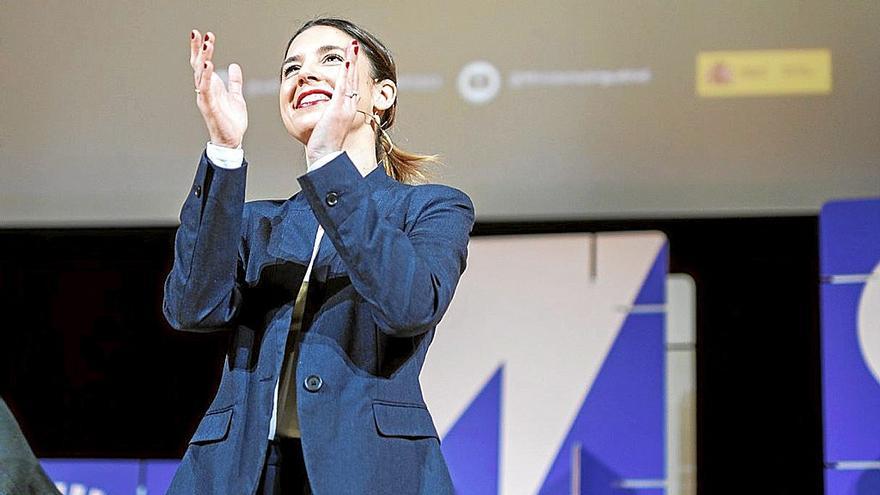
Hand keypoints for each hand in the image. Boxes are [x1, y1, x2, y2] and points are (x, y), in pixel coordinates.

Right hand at [190, 30, 247, 147]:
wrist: (231, 140)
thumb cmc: (231, 121)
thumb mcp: (236, 96)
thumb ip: (234, 82)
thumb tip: (233, 66)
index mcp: (211, 86)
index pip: (203, 63)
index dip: (201, 50)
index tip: (203, 35)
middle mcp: (205, 90)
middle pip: (198, 65)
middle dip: (199, 49)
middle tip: (200, 34)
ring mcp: (206, 97)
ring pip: (201, 74)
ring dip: (203, 58)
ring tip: (206, 45)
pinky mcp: (209, 105)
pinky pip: (206, 88)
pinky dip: (206, 76)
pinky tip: (208, 65)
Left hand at [305, 39, 360, 163]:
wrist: (325, 156)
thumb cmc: (323, 144)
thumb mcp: (325, 123)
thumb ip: (325, 113)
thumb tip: (321, 110)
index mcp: (346, 109)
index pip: (349, 85)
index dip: (351, 71)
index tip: (350, 58)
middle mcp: (349, 107)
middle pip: (352, 78)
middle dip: (354, 61)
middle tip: (354, 46)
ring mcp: (345, 107)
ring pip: (350, 79)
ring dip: (352, 61)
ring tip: (353, 47)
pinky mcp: (338, 109)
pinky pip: (343, 87)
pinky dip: (346, 73)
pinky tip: (347, 61)